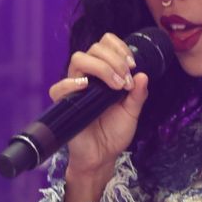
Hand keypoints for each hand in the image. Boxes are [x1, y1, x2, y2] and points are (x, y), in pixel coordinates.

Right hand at [50, 34, 150, 178]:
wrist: (102, 156)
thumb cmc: (114, 133)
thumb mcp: (131, 113)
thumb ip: (138, 95)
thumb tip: (143, 74)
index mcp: (103, 74)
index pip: (104, 45)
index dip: (118, 48)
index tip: (132, 64)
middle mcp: (88, 77)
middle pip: (93, 49)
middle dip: (114, 60)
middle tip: (126, 80)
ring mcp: (75, 88)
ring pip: (78, 60)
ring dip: (101, 67)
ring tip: (116, 85)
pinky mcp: (64, 103)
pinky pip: (59, 87)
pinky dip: (71, 83)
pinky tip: (87, 87)